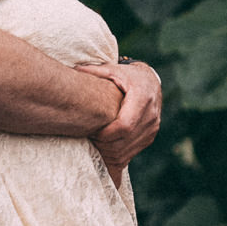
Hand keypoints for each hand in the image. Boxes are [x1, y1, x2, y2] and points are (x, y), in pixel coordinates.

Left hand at [83, 59, 160, 175]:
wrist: (151, 82)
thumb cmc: (129, 75)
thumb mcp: (114, 69)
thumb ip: (95, 71)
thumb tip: (74, 70)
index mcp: (142, 99)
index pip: (124, 126)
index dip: (105, 133)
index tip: (91, 131)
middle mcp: (151, 116)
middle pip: (124, 141)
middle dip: (103, 145)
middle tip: (88, 140)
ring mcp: (152, 128)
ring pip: (126, 151)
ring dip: (107, 153)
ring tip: (92, 144)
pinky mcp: (150, 136)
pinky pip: (130, 154)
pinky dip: (114, 156)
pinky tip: (102, 149)